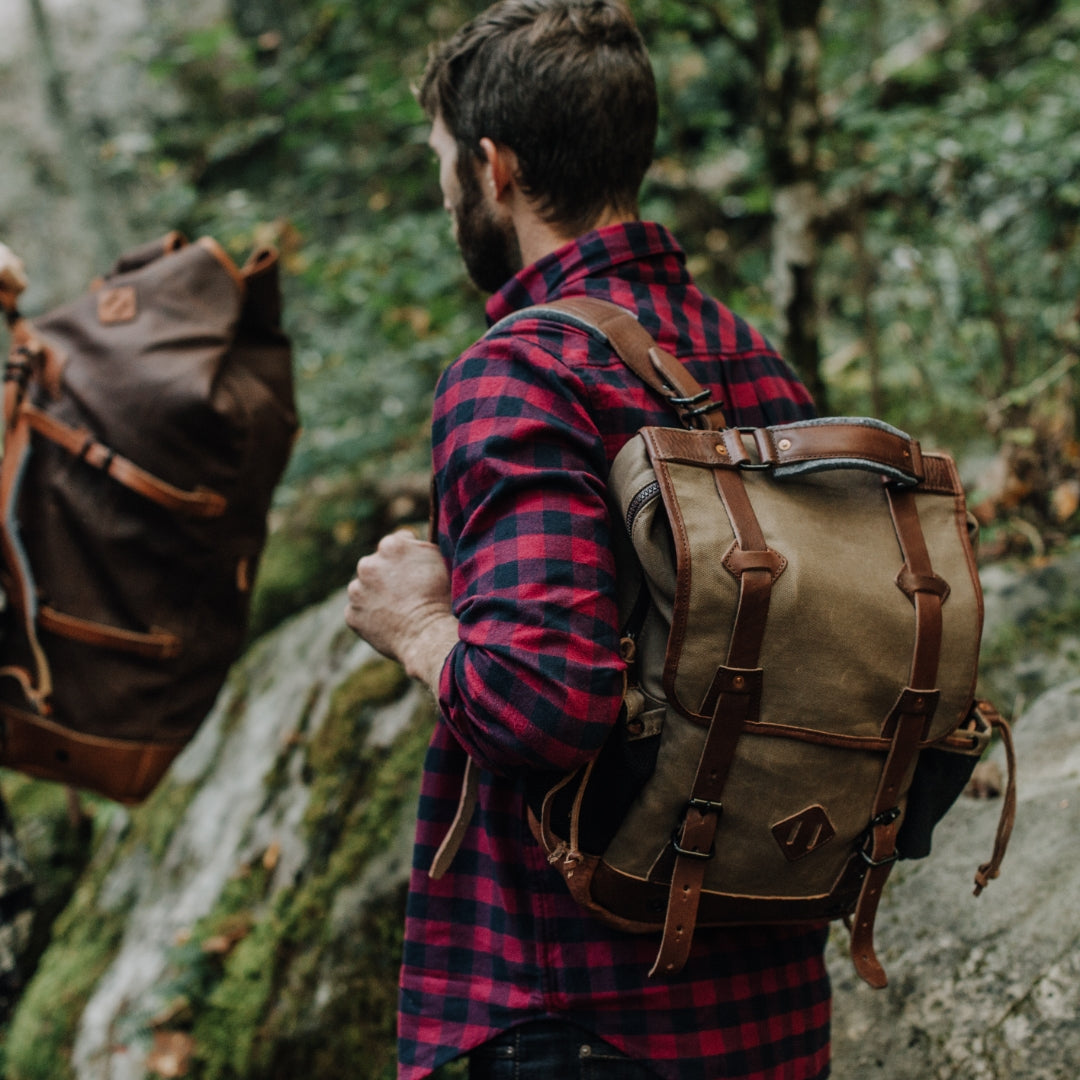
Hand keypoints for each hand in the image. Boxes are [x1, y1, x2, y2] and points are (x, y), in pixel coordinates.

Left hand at [345, 530, 458, 690]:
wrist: (429, 635)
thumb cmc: (441, 597)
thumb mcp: (439, 560)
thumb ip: (419, 546)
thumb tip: (410, 541)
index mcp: (390, 545)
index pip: (396, 544)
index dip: (408, 558)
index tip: (416, 571)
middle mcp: (367, 564)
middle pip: (376, 565)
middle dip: (387, 575)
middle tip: (407, 592)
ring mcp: (356, 591)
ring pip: (364, 588)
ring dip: (376, 595)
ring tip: (398, 609)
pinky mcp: (351, 615)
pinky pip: (359, 611)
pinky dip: (370, 616)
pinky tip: (389, 622)